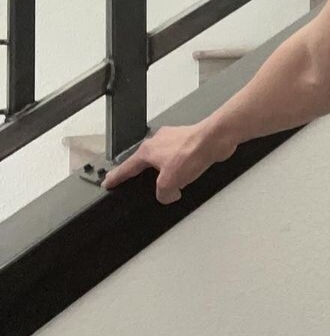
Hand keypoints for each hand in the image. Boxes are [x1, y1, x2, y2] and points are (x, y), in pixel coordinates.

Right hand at [100, 123, 235, 203]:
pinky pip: (178, 156)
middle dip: (140, 172)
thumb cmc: (191, 152)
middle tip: (134, 179)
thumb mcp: (170, 182)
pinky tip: (186, 173)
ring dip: (163, 169)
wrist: (214, 138)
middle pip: (144, 161)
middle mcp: (157, 142)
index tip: (108, 182)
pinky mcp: (187, 141)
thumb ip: (163, 193)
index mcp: (147, 151)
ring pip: (162, 158)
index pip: (127, 167)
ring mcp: (173, 139)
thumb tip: (167, 196)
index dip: (116, 177)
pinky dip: (179, 166)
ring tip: (165, 180)